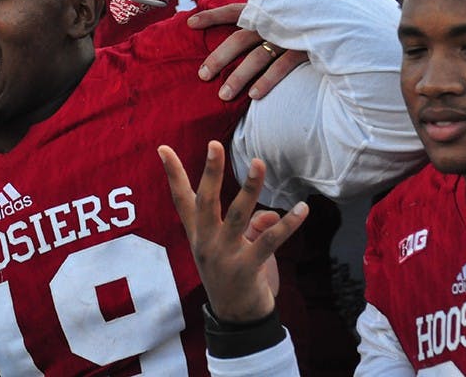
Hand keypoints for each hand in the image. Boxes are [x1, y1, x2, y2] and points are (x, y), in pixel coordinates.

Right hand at [160, 140, 307, 321]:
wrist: (236, 320)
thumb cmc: (233, 276)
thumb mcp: (235, 247)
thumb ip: (251, 225)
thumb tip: (271, 214)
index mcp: (198, 234)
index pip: (181, 198)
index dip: (172, 173)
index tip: (163, 147)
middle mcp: (206, 241)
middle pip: (205, 201)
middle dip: (210, 172)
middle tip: (213, 145)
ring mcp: (224, 255)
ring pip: (238, 214)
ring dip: (250, 187)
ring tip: (259, 163)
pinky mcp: (247, 268)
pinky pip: (270, 242)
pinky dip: (288, 225)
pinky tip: (302, 209)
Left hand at [187, 4, 308, 100]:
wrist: (346, 18)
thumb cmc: (306, 17)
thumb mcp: (282, 12)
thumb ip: (261, 17)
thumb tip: (238, 26)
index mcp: (266, 9)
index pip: (233, 11)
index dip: (211, 16)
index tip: (189, 23)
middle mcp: (274, 21)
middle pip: (239, 39)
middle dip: (219, 57)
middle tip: (202, 75)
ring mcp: (289, 35)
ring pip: (257, 56)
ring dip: (239, 77)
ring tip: (223, 95)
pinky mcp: (306, 48)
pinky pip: (282, 66)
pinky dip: (267, 81)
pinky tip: (254, 96)